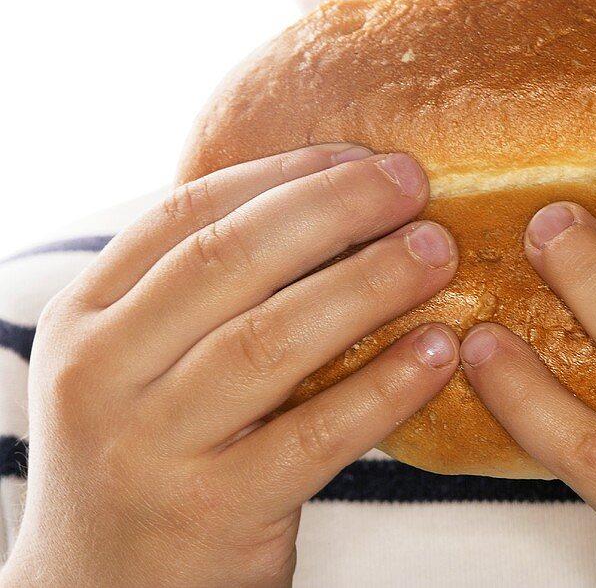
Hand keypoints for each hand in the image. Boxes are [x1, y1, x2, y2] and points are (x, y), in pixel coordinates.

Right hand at [1, 143, 459, 587]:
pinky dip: (384, 387)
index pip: (186, 216)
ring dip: (368, 285)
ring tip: (439, 254)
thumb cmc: (147, 460)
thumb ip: (200, 297)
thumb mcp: (137, 368)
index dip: (283, 175)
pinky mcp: (213, 511)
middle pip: (231, 262)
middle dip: (335, 211)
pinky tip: (438, 352)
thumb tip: (329, 207)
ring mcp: (150, 447)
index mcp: (85, 320)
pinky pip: (315, 434)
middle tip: (417, 185)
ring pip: (272, 340)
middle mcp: (103, 376)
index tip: (362, 155)